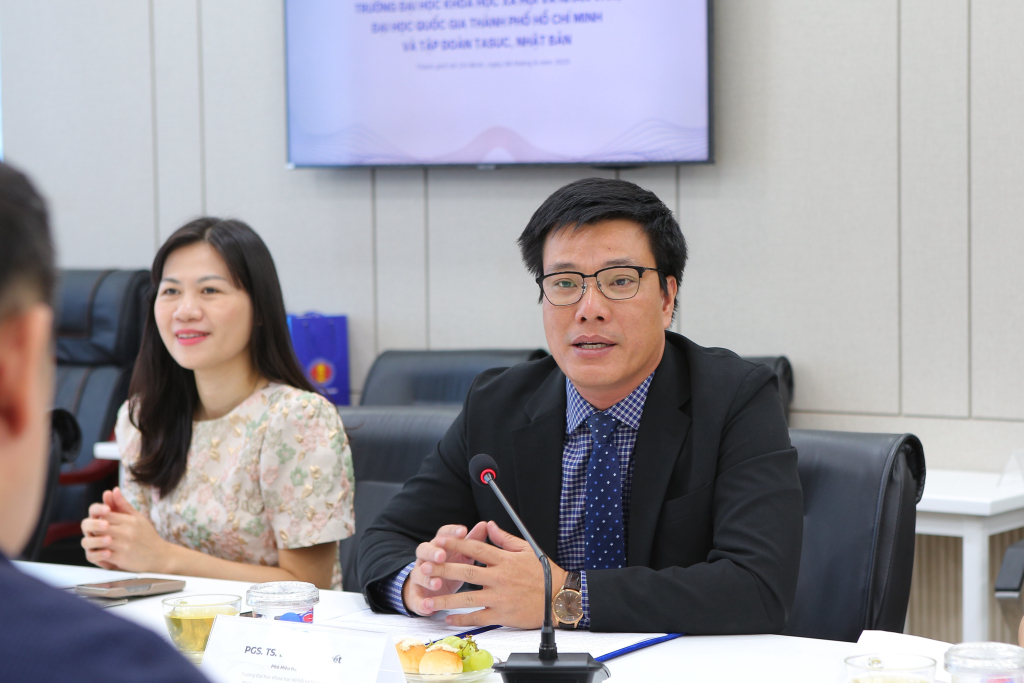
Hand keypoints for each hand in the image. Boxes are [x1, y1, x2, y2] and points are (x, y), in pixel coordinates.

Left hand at [80, 486, 171, 571]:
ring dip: (94, 542)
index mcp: (129, 520)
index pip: (104, 514)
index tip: (99, 521)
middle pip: (98, 526)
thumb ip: (123, 505)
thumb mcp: (138, 518)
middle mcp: (126, 531)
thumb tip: (113, 489)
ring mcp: (123, 545)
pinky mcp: (120, 558)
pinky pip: (101, 554)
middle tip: (95, 532)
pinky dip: (99, 553)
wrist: (159, 556)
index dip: (98, 517)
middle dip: (93, 529)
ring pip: (97, 541)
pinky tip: (102, 552)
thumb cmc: (147, 536)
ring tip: (97, 542)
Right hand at [403, 521, 488, 615]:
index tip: (463, 531)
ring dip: (427, 578)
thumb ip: (472, 541)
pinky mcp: (417, 597)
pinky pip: (416, 600)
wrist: (429, 591)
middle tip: (442, 556)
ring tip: (437, 583)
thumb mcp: (462, 554)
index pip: (442, 534)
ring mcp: (418, 578)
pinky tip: (428, 606)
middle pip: (423, 550)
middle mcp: (425, 559)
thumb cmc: (450, 568)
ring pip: (418, 574)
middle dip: (432, 552)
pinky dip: (422, 603)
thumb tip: (485, 524)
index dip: (451, 532)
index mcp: (438, 547)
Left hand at [418, 521, 566, 629]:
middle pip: (466, 571)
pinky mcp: (502, 614)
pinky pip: (478, 617)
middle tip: (424, 569)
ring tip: (428, 600)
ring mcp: (500, 597)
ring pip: (467, 597)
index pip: (476, 549)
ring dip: (445, 599)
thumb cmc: (545, 573)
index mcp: (504, 560)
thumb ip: (504, 538)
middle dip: (442, 570)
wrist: (559, 598)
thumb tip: (489, 525)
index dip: (456, 544)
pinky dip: (462, 619)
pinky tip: (448, 619)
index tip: (440, 541)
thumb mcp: (526, 549)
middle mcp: (499, 577)